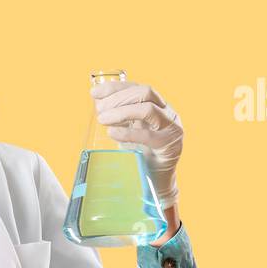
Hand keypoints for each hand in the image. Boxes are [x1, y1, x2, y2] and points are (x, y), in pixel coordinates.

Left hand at [90, 79, 183, 209]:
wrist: (156, 181)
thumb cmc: (140, 153)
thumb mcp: (126, 129)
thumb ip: (117, 116)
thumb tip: (97, 102)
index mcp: (156, 105)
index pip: (136, 87)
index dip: (115, 87)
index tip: (94, 93)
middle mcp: (167, 112)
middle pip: (145, 93)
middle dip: (118, 99)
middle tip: (99, 111)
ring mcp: (172, 128)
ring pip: (149, 110)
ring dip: (122, 112)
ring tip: (103, 120)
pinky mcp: (171, 146)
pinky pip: (150, 136)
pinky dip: (128, 133)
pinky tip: (112, 133)